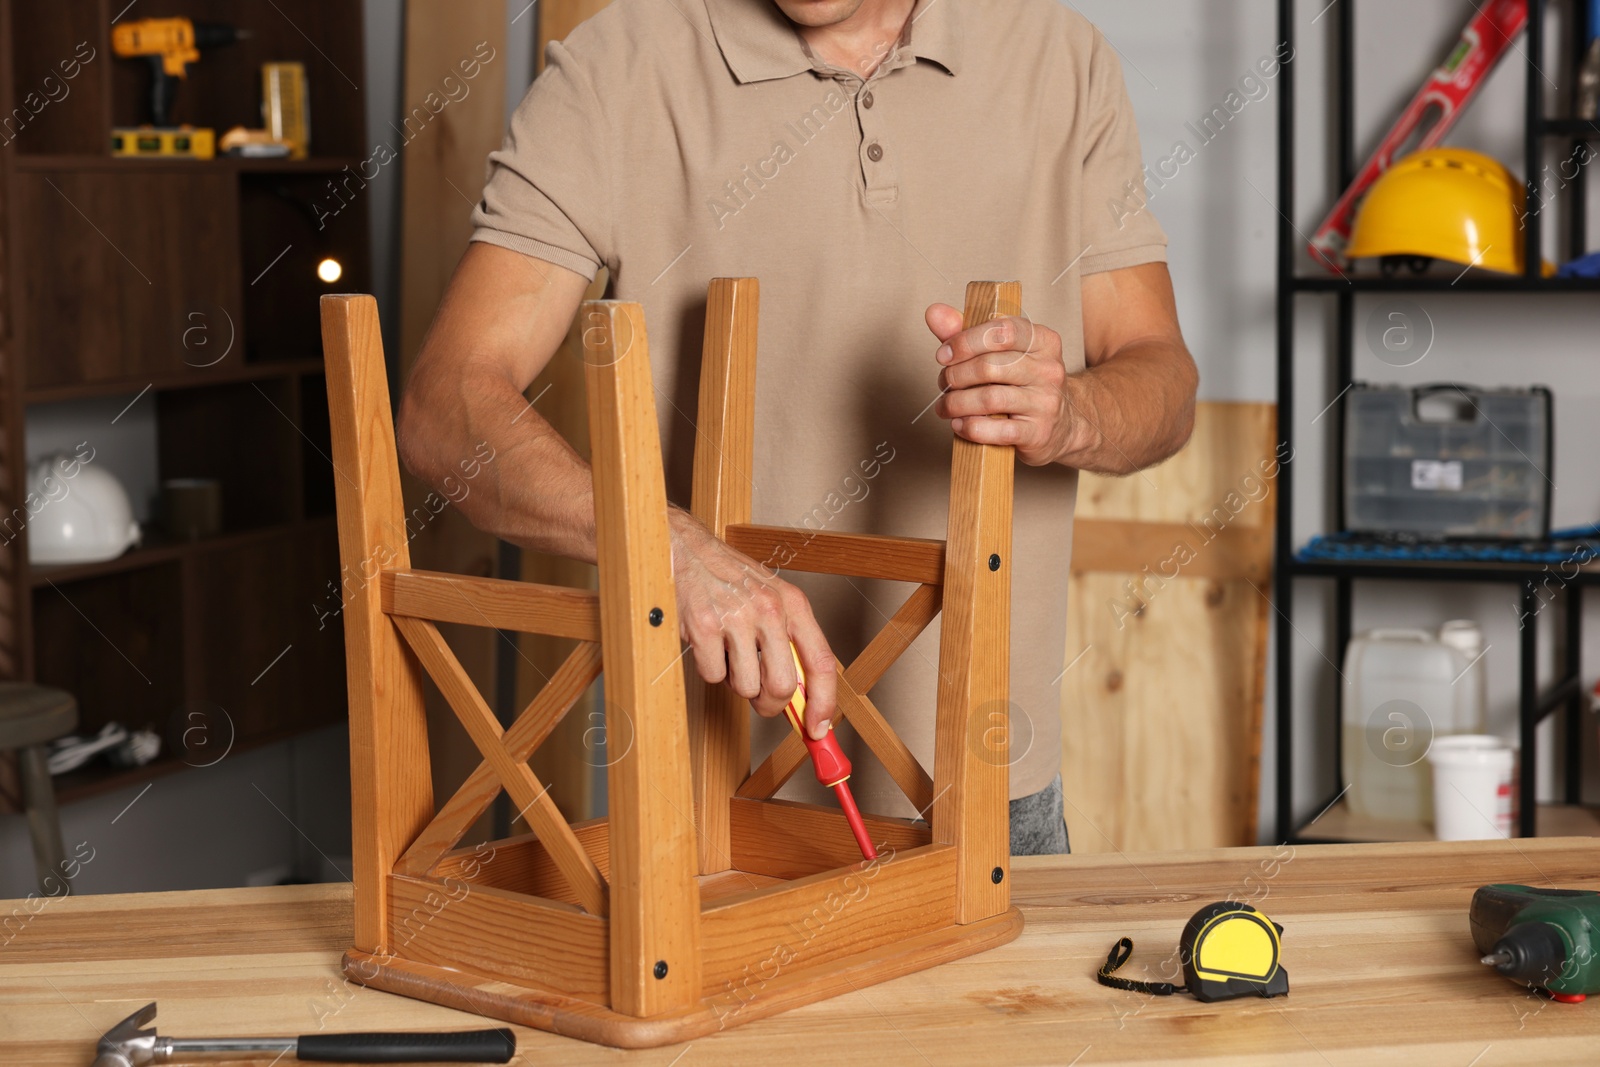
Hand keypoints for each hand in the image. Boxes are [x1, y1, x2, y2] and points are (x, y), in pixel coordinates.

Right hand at [667, 509, 836, 737]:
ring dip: (734, 681)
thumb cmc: (730, 577)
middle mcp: (770, 609)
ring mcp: (737, 617)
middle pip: (783, 686)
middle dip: (769, 703)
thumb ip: (790, 643)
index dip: (824, 703)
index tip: (819, 728)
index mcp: (794, 604)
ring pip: (745, 687)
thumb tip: (802, 697)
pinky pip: (712, 676)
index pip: (822, 663)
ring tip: (728, 652)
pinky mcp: (704, 626)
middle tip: (758, 695)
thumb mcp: (772, 599)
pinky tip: (707, 643)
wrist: (686, 547)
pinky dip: (709, 668)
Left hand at [925, 304, 1075, 466]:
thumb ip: (967, 333)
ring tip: (945, 407)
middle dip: (956, 375)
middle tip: (944, 383)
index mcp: (1042, 341)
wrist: (1061, 425)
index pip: (1002, 331)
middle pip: (989, 366)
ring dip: (957, 403)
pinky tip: (960, 424)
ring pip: (990, 398)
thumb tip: (934, 313)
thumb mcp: (1002, 353)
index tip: (943, 354)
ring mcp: (1046, 402)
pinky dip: (971, 427)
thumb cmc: (1022, 384)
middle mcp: (1049, 369)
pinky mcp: (1039, 433)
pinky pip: (998, 430)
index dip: (965, 341)